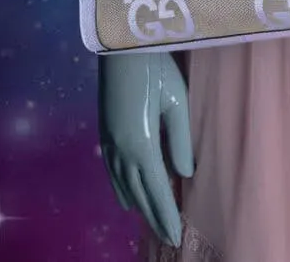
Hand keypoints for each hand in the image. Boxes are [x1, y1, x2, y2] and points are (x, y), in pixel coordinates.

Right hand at [99, 52, 193, 246]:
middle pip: (140, 194)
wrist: (120, 50)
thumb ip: (180, 141)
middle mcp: (122, 151)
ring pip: (124, 185)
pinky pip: (112, 172)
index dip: (166, 215)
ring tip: (150, 222)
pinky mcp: (105, 135)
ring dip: (138, 206)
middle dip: (154, 217)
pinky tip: (125, 199)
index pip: (157, 190)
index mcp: (142, 146)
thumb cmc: (156, 72)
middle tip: (167, 238)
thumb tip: (185, 174)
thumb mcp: (177, 104)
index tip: (175, 236)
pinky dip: (120, 189)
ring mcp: (109, 144)